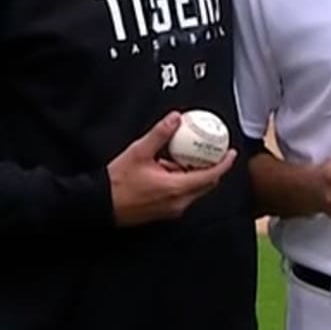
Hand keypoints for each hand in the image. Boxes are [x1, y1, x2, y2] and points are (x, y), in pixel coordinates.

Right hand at [107, 112, 235, 225]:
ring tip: (185, 155)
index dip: (224, 163)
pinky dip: (182, 181)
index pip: (211, 176)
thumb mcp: (139, 152)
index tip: (231, 152)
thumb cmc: (117, 183)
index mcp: (176, 189)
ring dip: (194, 174)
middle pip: (205, 184)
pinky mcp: (163, 211)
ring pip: (193, 190)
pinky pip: (181, 195)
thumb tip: (176, 118)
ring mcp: (171, 210)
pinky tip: (169, 168)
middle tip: (212, 151)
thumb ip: (160, 134)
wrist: (98, 205)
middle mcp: (178, 203)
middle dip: (211, 167)